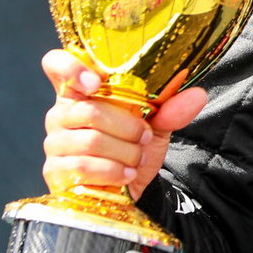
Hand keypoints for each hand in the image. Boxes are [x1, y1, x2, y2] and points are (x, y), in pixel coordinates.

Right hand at [40, 49, 208, 200]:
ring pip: (91, 141)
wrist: (131, 188)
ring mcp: (55, 143)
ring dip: (125, 152)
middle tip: (144, 137)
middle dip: (127, 128)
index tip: (96, 82)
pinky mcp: (55, 171)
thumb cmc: (135, 147)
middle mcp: (62, 113)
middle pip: (90, 111)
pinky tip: (126, 174)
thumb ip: (171, 108)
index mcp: (82, 91)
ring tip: (136, 158)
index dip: (70, 67)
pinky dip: (114, 171)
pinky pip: (84, 167)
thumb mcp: (157, 125)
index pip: (57, 64)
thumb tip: (197, 95)